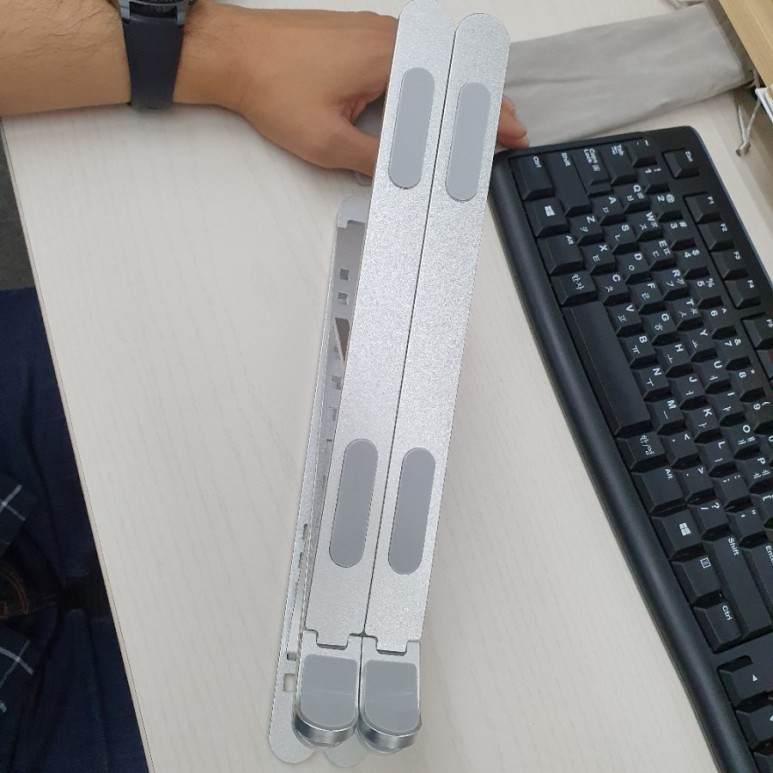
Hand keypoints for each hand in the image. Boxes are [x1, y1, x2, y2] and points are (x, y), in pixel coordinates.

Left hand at [178, 3, 527, 174]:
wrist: (232, 52)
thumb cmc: (270, 85)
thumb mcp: (327, 142)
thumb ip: (376, 159)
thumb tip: (405, 173)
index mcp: (388, 58)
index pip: (454, 90)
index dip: (486, 116)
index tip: (508, 132)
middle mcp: (386, 36)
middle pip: (453, 69)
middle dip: (482, 100)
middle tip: (503, 127)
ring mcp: (372, 30)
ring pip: (434, 60)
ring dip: (457, 89)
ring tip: (474, 117)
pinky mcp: (358, 34)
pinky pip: (410, 54)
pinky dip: (431, 77)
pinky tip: (433, 96)